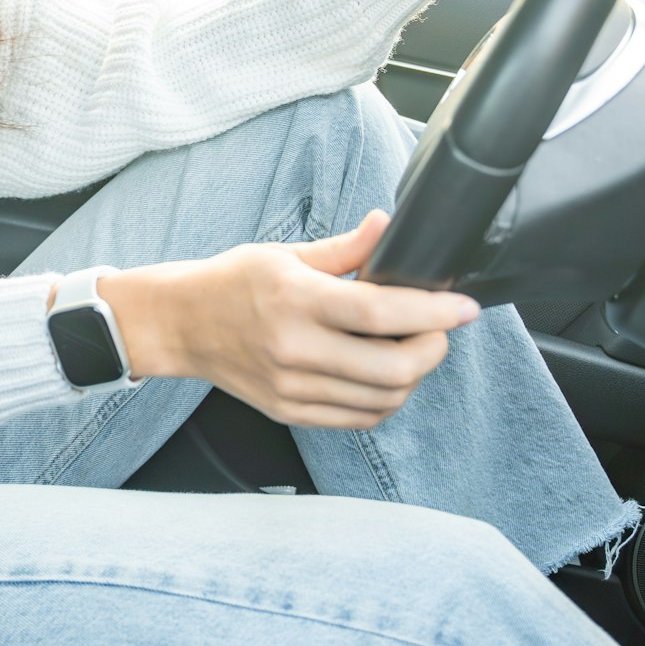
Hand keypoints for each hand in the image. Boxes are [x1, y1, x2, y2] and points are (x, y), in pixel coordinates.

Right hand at [100, 212, 477, 428]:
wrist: (181, 325)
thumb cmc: (232, 281)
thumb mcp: (286, 253)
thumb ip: (346, 249)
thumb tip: (388, 227)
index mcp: (295, 299)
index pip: (380, 312)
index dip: (433, 311)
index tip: (463, 306)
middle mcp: (294, 348)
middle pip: (393, 368)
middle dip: (433, 348)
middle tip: (440, 328)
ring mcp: (292, 387)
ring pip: (383, 399)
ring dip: (414, 376)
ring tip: (413, 347)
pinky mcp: (290, 411)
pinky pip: (359, 418)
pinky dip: (386, 399)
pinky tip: (385, 375)